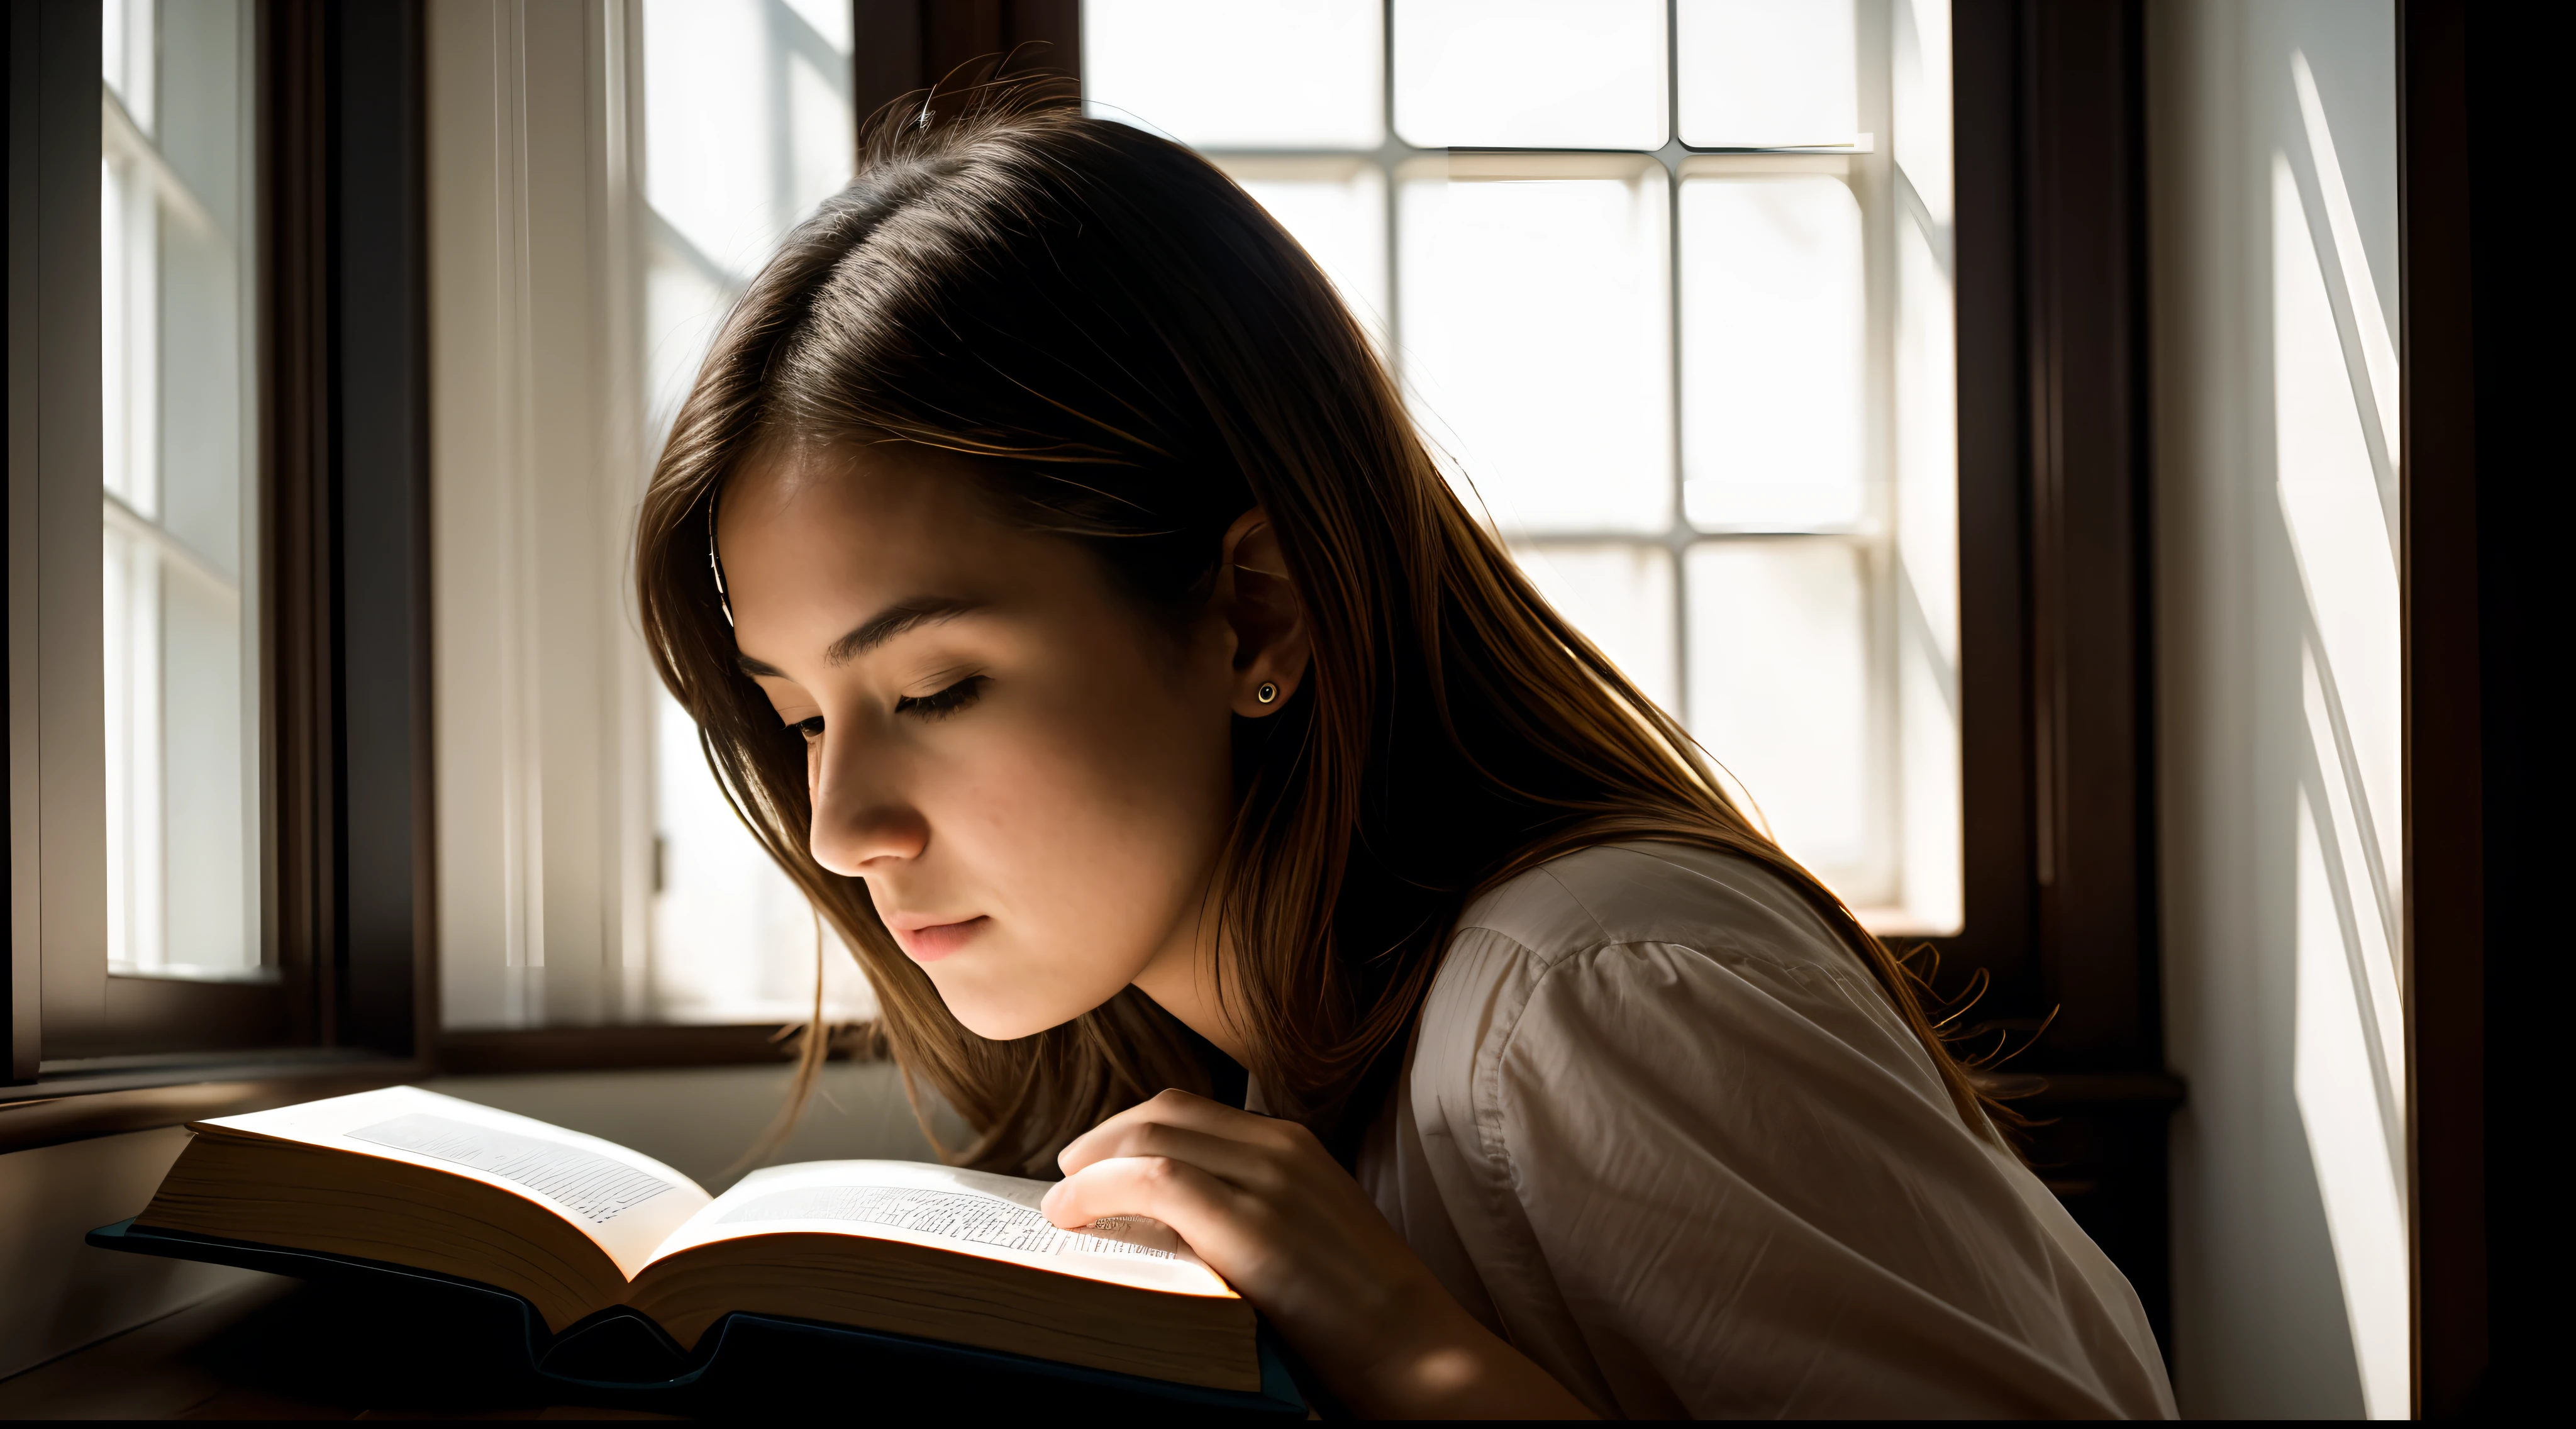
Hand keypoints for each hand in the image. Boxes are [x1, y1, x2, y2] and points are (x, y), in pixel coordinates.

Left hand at [1040, 1088, 1593, 1418]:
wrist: (1419, 1354)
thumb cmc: (1358, 1317)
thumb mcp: (1303, 1238)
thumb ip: (1245, 1214)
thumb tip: (1161, 1221)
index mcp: (1293, 1147)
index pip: (1186, 1111)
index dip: (1125, 1131)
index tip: (1091, 1164)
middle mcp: (1278, 1149)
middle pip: (1160, 1115)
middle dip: (1099, 1142)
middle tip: (1065, 1179)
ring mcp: (1267, 1184)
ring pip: (1148, 1139)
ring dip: (1088, 1166)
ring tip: (1060, 1204)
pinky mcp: (1253, 1227)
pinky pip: (1153, 1180)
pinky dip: (1098, 1189)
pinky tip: (1071, 1214)